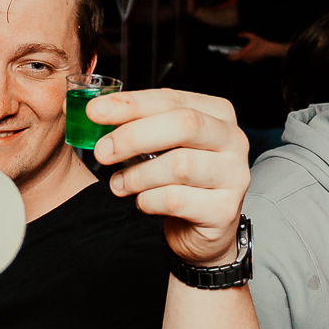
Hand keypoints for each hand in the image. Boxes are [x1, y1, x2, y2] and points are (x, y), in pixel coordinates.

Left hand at [86, 89, 250, 266]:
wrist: (200, 229)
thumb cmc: (178, 180)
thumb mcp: (160, 145)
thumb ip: (136, 124)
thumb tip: (93, 111)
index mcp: (217, 113)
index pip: (172, 99)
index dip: (131, 104)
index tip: (95, 110)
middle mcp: (233, 139)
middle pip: (184, 125)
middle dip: (133, 136)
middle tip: (102, 151)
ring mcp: (234, 175)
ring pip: (179, 166)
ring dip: (138, 175)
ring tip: (119, 183)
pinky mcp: (224, 209)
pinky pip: (176, 200)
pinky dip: (148, 200)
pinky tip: (142, 201)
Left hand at [231, 31, 286, 64]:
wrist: (269, 49)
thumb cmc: (261, 42)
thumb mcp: (252, 36)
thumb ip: (244, 34)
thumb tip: (237, 34)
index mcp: (245, 52)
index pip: (234, 58)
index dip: (229, 58)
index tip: (226, 57)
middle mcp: (247, 58)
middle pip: (238, 58)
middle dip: (236, 56)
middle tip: (234, 52)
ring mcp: (250, 61)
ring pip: (242, 59)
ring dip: (242, 56)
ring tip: (244, 51)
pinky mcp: (253, 62)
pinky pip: (247, 60)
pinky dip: (246, 58)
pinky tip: (250, 53)